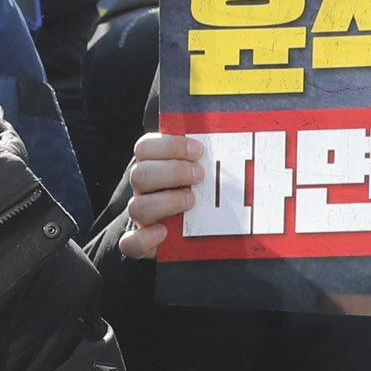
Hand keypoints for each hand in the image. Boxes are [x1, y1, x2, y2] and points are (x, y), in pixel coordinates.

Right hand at [120, 132, 201, 260]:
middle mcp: (143, 189)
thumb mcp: (203, 167)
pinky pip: (131, 242)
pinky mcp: (143, 242)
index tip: (199, 151)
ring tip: (192, 202)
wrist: (190, 229)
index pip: (145, 147)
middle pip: (140, 174)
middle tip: (200, 175)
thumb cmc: (201, 190)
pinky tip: (164, 233)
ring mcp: (143, 216)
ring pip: (137, 206)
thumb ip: (209, 153)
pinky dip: (145, 238)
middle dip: (173, 172)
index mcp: (152, 165)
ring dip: (166, 202)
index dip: (170, 146)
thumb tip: (239, 128)